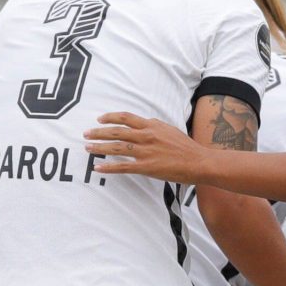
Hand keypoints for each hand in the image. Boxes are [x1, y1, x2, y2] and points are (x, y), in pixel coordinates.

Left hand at [85, 112, 212, 182]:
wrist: (199, 162)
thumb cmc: (187, 147)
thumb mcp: (170, 130)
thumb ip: (155, 126)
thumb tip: (144, 123)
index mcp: (152, 126)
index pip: (126, 118)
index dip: (110, 117)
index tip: (100, 119)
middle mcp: (146, 136)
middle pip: (116, 131)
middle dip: (98, 132)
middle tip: (86, 133)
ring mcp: (145, 152)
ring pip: (116, 148)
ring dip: (99, 147)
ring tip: (87, 148)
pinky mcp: (146, 167)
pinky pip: (122, 167)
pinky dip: (108, 167)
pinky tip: (98, 167)